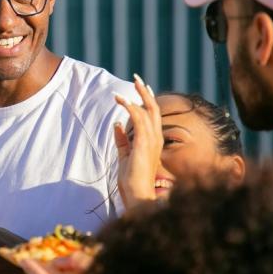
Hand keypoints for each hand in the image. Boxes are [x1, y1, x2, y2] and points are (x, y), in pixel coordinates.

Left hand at [113, 74, 163, 207]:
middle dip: (144, 92)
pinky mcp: (144, 143)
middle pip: (153, 108)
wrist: (137, 195)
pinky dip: (130, 107)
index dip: (147, 100)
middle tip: (136, 78)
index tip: (140, 87)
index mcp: (153, 141)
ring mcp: (152, 140)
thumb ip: (122, 140)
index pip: (153, 115)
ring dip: (135, 97)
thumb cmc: (132, 180)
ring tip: (121, 90)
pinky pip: (139, 119)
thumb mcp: (124, 156)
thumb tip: (117, 125)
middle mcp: (156, 138)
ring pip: (147, 110)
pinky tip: (122, 100)